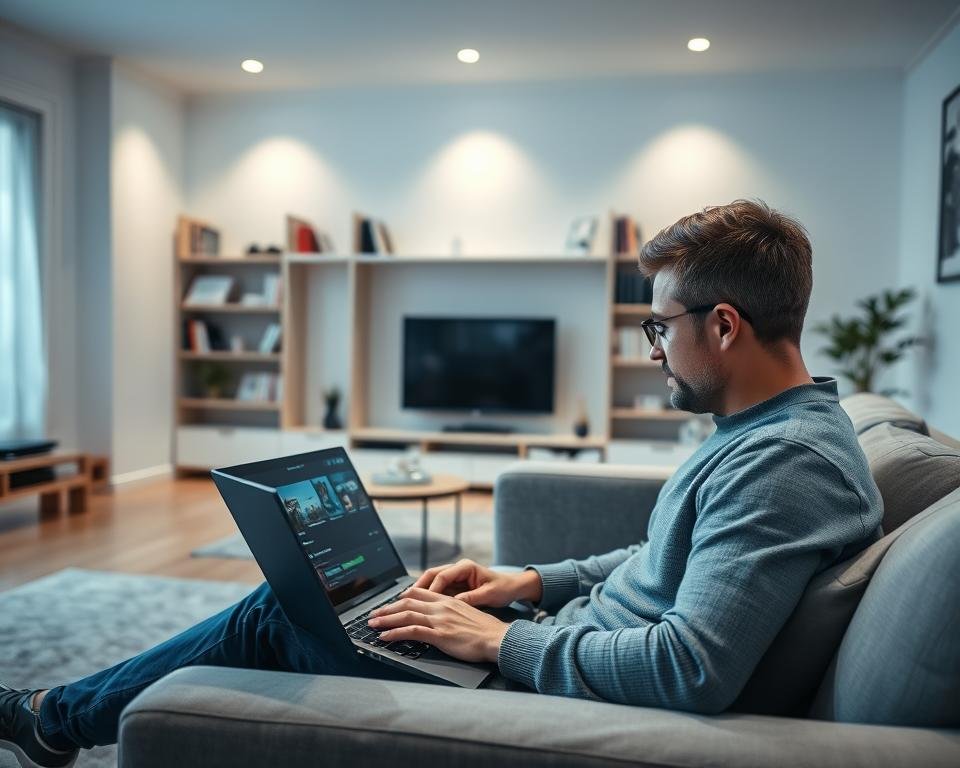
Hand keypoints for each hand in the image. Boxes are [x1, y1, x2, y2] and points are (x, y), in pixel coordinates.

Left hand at [367, 588, 509, 662]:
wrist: (497, 638)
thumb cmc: (486, 630)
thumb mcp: (467, 614)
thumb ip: (452, 613)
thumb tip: (442, 619)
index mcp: (448, 600)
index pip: (419, 593)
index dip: (401, 598)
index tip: (390, 603)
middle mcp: (441, 607)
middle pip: (407, 603)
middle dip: (387, 609)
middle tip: (374, 614)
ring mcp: (439, 620)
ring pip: (406, 615)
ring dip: (386, 619)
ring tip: (373, 624)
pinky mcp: (439, 635)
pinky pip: (412, 631)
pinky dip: (395, 633)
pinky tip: (385, 637)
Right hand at [412, 559, 542, 606]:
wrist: (513, 587)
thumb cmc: (503, 588)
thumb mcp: (489, 594)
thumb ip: (472, 598)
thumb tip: (455, 603)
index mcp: (466, 567)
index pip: (443, 575)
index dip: (432, 588)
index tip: (424, 600)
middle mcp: (458, 569)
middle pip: (432, 575)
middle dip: (418, 587)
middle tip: (405, 599)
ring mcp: (456, 576)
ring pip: (432, 582)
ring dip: (421, 592)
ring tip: (408, 603)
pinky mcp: (455, 585)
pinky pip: (438, 589)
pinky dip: (429, 597)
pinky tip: (421, 607)